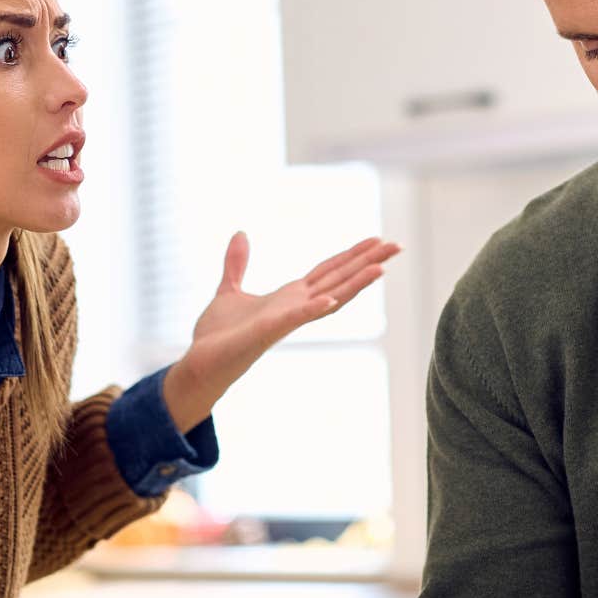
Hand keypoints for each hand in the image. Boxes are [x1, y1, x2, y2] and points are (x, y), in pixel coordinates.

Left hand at [163, 234, 400, 431]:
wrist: (200, 364)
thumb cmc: (218, 335)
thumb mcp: (229, 289)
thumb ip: (237, 263)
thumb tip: (240, 234)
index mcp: (288, 297)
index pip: (328, 271)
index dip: (352, 255)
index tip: (377, 240)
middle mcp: (295, 307)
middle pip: (339, 280)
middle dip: (367, 263)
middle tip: (397, 245)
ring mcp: (285, 320)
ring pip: (329, 298)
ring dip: (355, 284)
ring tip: (382, 268)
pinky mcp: (268, 331)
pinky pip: (295, 318)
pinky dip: (313, 309)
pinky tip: (330, 299)